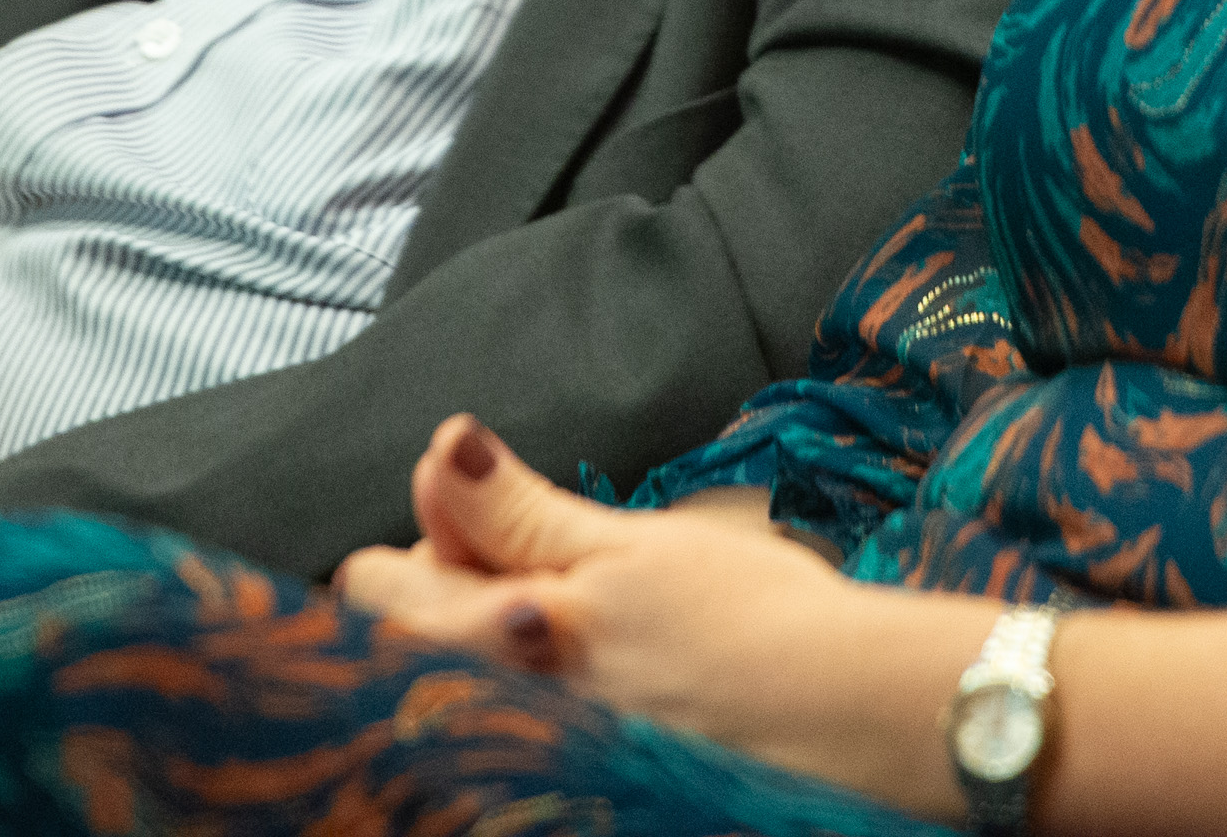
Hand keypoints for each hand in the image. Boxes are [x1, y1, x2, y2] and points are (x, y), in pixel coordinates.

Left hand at [338, 419, 960, 809]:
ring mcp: (533, 747)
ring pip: (454, 680)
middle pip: (404, 637)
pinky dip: (538, 692)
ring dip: (494, 637)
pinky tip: (605, 686)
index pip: (377, 583)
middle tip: (550, 577)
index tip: (503, 518)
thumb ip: (517, 511)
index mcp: (491, 634)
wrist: (849, 720)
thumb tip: (439, 449)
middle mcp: (491, 705)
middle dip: (453, 587)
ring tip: (580, 630)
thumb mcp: (628, 545)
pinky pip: (513, 727)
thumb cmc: (750, 621)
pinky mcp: (573, 777)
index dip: (436, 530)